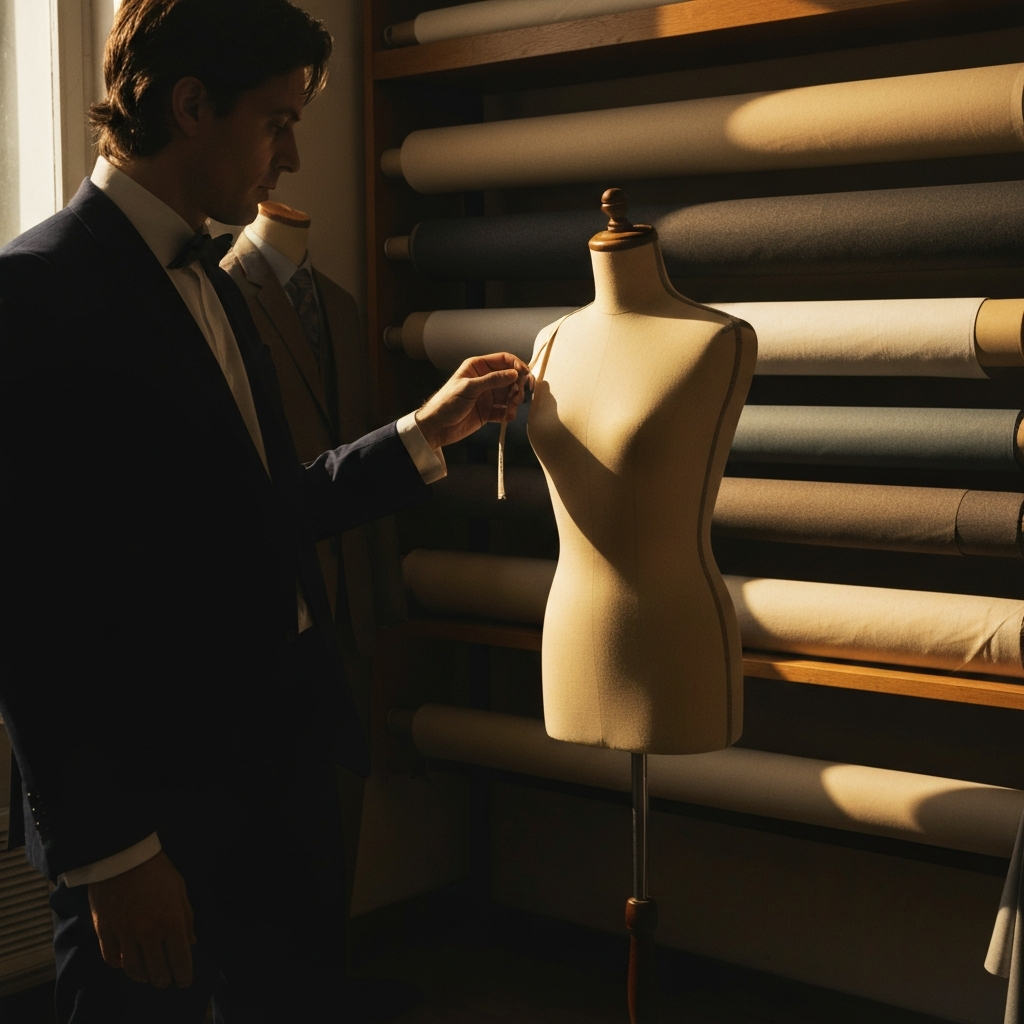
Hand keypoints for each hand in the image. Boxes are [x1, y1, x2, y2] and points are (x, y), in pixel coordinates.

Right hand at [88, 851, 195, 988]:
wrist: (122, 855)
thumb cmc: (157, 869)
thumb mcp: (180, 888)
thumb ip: (187, 916)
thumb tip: (191, 940)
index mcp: (171, 921)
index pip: (181, 958)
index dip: (184, 974)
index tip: (184, 982)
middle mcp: (148, 933)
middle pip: (157, 969)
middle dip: (163, 979)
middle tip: (166, 982)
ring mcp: (125, 934)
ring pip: (134, 968)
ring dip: (142, 976)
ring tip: (147, 977)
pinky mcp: (104, 931)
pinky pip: (111, 958)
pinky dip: (120, 965)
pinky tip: (125, 964)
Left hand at [415, 353, 532, 450]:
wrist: (437, 427)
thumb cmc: (446, 403)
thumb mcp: (469, 387)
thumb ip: (493, 380)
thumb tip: (514, 374)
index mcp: (478, 367)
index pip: (504, 360)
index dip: (517, 366)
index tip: (525, 375)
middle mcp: (485, 380)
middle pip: (511, 378)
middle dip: (517, 387)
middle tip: (517, 396)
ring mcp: (488, 396)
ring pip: (510, 395)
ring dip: (515, 402)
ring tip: (511, 409)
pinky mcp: (488, 411)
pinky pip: (505, 410)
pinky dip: (508, 414)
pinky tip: (507, 418)